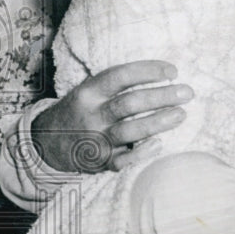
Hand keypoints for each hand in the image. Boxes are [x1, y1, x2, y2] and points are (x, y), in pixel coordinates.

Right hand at [33, 60, 192, 172]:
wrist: (48, 143)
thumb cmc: (83, 111)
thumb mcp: (91, 92)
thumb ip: (118, 85)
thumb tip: (164, 75)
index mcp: (89, 93)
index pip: (120, 76)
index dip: (148, 71)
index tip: (173, 71)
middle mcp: (91, 116)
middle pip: (129, 103)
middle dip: (161, 97)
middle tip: (187, 92)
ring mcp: (95, 140)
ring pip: (128, 131)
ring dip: (157, 122)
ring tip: (181, 114)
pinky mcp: (100, 162)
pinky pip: (122, 161)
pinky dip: (141, 153)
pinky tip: (159, 144)